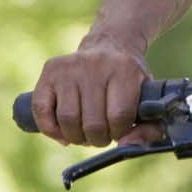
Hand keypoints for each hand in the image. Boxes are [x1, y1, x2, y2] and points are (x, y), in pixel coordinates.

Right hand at [29, 36, 155, 146]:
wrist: (110, 45)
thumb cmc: (128, 80)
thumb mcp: (147, 96)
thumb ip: (149, 127)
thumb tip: (126, 146)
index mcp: (125, 69)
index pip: (119, 116)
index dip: (118, 132)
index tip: (119, 130)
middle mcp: (96, 64)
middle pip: (92, 123)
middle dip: (97, 139)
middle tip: (101, 135)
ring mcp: (70, 66)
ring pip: (67, 120)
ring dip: (76, 137)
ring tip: (85, 133)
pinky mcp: (50, 70)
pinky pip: (41, 110)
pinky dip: (51, 129)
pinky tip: (63, 131)